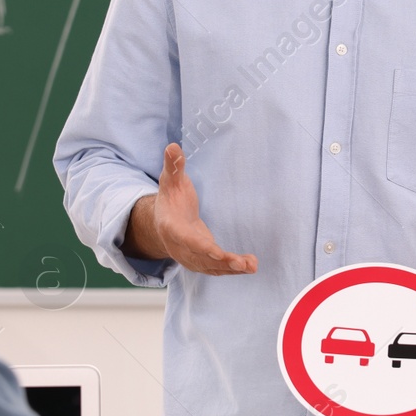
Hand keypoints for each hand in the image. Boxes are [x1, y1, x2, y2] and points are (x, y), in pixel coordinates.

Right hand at [126, 143, 257, 275]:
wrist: (163, 220)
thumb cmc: (171, 198)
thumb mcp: (170, 180)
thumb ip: (174, 166)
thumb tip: (173, 147)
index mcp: (172, 228)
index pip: (187, 240)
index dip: (202, 248)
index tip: (218, 253)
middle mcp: (180, 247)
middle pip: (201, 258)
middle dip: (222, 262)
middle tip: (243, 264)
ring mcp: (191, 257)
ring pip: (211, 267)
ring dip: (231, 268)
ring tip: (252, 266)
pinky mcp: (203, 261)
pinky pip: (217, 268)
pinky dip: (233, 269)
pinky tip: (250, 265)